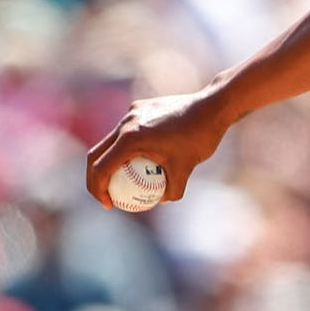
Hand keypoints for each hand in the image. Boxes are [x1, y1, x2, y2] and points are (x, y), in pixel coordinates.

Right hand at [86, 91, 230, 207]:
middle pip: (97, 153)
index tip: (109, 204)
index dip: (98, 190)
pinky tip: (145, 158)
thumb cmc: (200, 138)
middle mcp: (126, 122)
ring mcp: (132, 112)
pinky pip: (128, 130)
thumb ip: (171, 190)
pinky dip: (128, 146)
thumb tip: (159, 201)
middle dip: (96, 178)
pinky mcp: (141, 107)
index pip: (101, 168)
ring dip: (111, 160)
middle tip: (107, 196)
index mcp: (130, 138)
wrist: (214, 105)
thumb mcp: (186, 170)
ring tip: (124, 180)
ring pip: (112, 140)